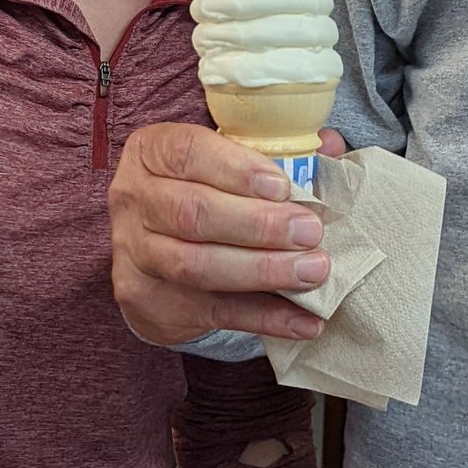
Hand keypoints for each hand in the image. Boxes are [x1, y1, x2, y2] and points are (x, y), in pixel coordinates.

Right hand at [109, 124, 345, 347]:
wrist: (150, 252)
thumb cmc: (200, 192)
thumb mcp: (224, 161)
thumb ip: (275, 152)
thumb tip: (334, 146)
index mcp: (151, 152)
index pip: (188, 153)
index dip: (237, 169)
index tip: (283, 186)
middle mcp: (133, 199)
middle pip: (192, 213)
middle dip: (258, 225)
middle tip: (309, 232)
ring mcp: (134, 253)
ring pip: (196, 265)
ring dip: (262, 270)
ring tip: (312, 271)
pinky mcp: (148, 300)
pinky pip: (211, 311)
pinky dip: (264, 318)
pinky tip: (304, 321)